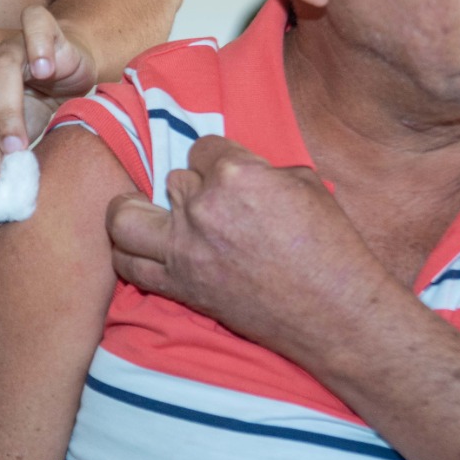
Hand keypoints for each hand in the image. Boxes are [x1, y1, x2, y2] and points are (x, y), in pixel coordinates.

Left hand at [0, 5, 98, 179]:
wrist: (71, 68)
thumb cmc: (33, 96)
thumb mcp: (4, 126)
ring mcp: (9, 35)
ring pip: (2, 68)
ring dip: (8, 113)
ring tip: (17, 146)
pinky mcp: (44, 25)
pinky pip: (35, 23)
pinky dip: (38, 46)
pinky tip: (43, 71)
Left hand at [105, 136, 386, 356]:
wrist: (334, 311)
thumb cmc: (330, 245)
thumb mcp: (304, 182)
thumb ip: (259, 169)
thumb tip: (239, 169)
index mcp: (236, 174)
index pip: (201, 148)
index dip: (215, 161)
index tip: (228, 177)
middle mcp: (203, 208)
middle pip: (171, 180)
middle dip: (189, 189)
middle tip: (207, 205)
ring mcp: (186, 250)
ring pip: (125, 218)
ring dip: (137, 212)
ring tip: (148, 215)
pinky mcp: (181, 286)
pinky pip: (129, 265)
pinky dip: (128, 253)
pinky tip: (140, 248)